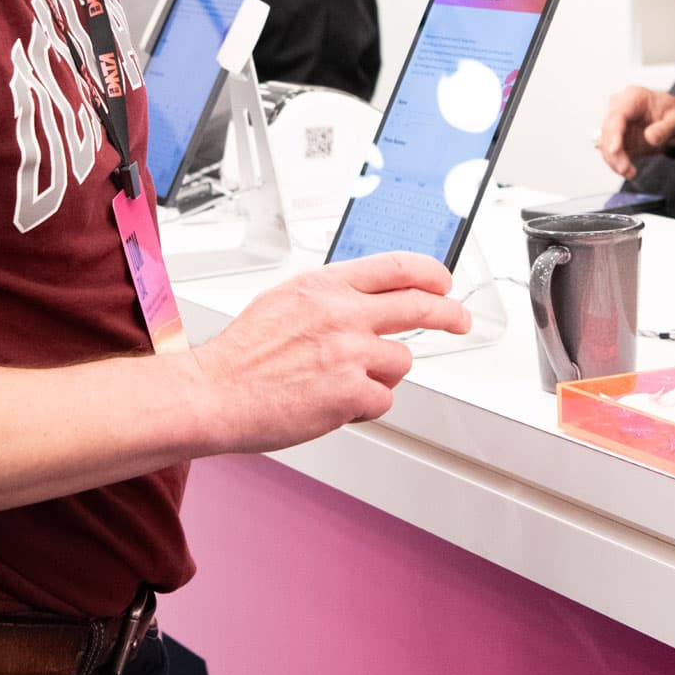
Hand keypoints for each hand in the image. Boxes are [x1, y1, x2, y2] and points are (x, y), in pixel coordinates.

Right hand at [190, 252, 466, 453]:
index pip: (396, 267)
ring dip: (379, 374)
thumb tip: (365, 299)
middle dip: (449, 313)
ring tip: (338, 381)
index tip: (443, 282)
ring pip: (400, 361)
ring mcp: (350, 352)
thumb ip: (328, 297)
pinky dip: (363, 407)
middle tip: (459, 320)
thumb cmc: (242, 355)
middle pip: (420, 305)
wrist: (214, 393)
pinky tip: (332, 404)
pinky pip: (383, 399)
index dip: (430, 273)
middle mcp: (342, 313)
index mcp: (325, 285)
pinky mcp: (352, 392)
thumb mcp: (284, 300)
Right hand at [595, 87, 674, 177]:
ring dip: (613, 160)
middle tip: (625, 169)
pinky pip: (610, 150)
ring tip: (629, 173)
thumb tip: (649, 137)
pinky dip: (615, 162)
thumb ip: (665, 129)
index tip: (615, 151)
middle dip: (613, 152)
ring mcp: (617, 122)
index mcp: (634, 97)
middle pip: (608, 130)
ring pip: (605, 142)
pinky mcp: (617, 137)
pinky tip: (626, 171)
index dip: (613, 133)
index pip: (617, 114)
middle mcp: (620, 107)